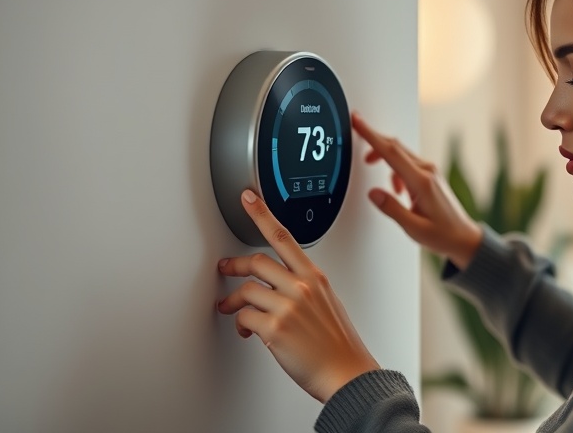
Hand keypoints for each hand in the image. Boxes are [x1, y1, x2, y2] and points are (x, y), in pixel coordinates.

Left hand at [216, 189, 379, 402]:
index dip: (262, 214)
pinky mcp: (274, 328)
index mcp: (315, 278)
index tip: (249, 198)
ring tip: (229, 308)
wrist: (348, 373)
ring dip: (232, 301)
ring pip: (246, 290)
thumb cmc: (339, 345)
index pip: (284, 237)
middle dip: (234, 264)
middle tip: (225, 268)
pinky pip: (244, 317)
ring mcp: (288, 306)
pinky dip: (240, 324)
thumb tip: (279, 288)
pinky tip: (247, 331)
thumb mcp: (329, 304)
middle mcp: (301, 287)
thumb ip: (305, 289)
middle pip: (257, 261)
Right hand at [352, 112, 482, 269]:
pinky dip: (395, 170)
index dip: (371, 135)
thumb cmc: (443, 234)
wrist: (464, 237)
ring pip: (401, 154)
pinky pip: (408, 164)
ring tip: (375, 172)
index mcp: (421, 182)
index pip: (391, 152)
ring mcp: (430, 171)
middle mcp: (427, 171)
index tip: (358, 121)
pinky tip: (397, 188)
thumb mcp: (413, 228)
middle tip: (356, 131)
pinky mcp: (430, 175)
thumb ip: (391, 208)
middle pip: (395, 147)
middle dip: (373, 141)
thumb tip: (373, 193)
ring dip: (384, 158)